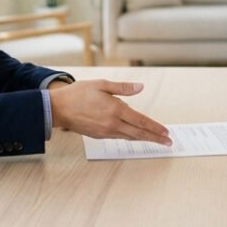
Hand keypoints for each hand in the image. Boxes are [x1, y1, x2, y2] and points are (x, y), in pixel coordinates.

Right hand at [49, 79, 171, 145]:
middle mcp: (112, 123)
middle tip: (168, 142)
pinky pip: (119, 137)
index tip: (166, 132)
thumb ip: (123, 88)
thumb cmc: (78, 93)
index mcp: (115, 109)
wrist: (58, 109)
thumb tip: (140, 87)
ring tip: (156, 140)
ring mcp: (106, 131)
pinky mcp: (99, 136)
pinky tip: (136, 135)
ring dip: (144, 138)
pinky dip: (131, 137)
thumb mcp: (101, 84)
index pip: (141, 121)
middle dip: (155, 138)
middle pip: (139, 133)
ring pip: (130, 137)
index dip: (155, 127)